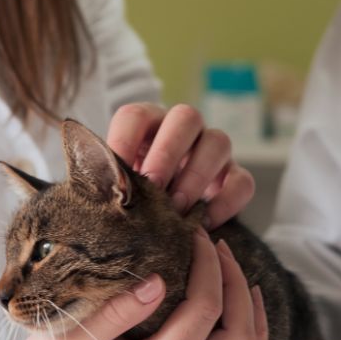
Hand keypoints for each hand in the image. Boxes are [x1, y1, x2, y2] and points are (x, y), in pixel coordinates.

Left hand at [107, 103, 254, 227]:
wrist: (166, 223)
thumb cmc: (135, 201)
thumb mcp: (118, 189)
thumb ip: (110, 184)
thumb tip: (97, 190)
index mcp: (148, 125)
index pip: (136, 116)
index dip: (125, 140)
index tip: (116, 172)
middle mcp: (184, 130)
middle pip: (186, 117)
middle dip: (168, 152)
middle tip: (154, 185)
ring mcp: (213, 151)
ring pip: (219, 142)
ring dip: (197, 174)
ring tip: (178, 207)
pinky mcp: (235, 177)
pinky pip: (242, 181)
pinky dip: (225, 202)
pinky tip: (204, 223)